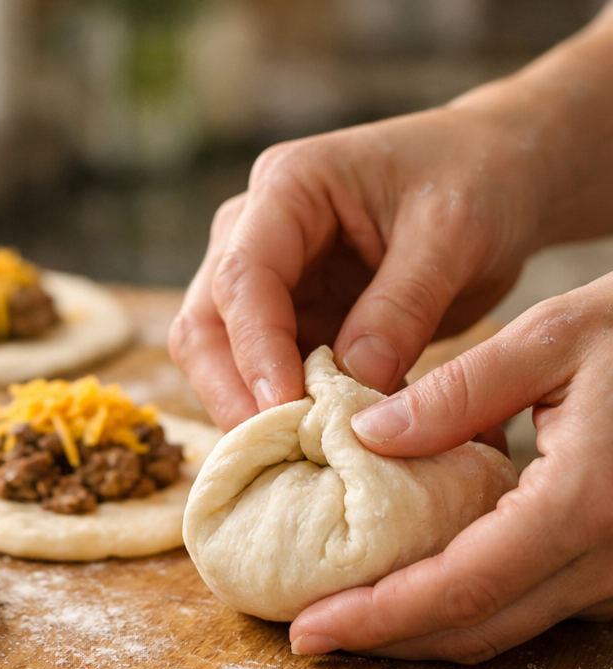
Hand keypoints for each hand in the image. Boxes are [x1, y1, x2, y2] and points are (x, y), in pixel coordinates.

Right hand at [168, 106, 540, 429]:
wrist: (501, 177)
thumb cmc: (478, 179)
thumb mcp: (454, 234)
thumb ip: (402, 306)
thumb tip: (354, 382)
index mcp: (287, 188)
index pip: (241, 278)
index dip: (255, 349)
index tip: (285, 407)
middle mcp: (254, 233)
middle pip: (205, 326)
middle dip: (232, 392)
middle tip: (276, 450)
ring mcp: (267, 282)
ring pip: (219, 360)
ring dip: (251, 410)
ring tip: (298, 454)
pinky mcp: (289, 321)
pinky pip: (263, 377)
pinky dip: (283, 412)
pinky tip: (320, 442)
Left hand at [289, 273, 612, 661]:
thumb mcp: (558, 335)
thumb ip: (458, 391)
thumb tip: (366, 436)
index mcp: (585, 504)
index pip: (461, 588)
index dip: (377, 617)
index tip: (309, 629)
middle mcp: (610, 558)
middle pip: (478, 629)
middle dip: (387, 640)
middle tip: (311, 633)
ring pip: (507, 628)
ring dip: (422, 631)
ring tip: (349, 614)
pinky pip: (534, 607)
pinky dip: (468, 608)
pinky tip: (416, 585)